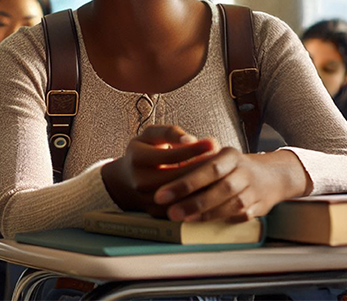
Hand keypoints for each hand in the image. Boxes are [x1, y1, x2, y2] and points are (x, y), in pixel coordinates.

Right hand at [101, 125, 217, 215]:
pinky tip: (211, 189)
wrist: (123, 182)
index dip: (194, 149)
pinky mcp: (156, 213)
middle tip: (223, 161)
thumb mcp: (150, 136)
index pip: (171, 155)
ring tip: (221, 174)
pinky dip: (197, 199)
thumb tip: (191, 140)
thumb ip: (170, 133)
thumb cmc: (142, 153)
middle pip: (179, 177)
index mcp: (138, 159)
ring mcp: (148, 200)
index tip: (213, 143)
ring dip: (203, 186)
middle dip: (203, 169)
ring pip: (182, 196)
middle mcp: (141, 181)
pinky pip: (181, 208)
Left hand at [153, 148, 308, 222]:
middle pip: (221, 188)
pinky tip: (201, 224)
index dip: (185, 181)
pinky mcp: (257, 208)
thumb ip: (196, 161)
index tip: (162, 193)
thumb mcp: (218, 156)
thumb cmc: (235, 167)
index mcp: (231, 156)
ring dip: (205, 214)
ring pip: (230, 204)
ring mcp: (253, 191)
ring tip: (182, 218)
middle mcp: (244, 172)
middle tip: (169, 211)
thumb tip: (165, 169)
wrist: (271, 176)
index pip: (208, 168)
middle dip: (193, 201)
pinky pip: (238, 216)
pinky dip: (220, 220)